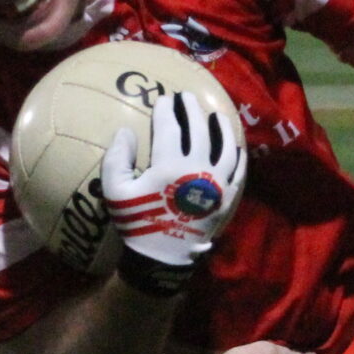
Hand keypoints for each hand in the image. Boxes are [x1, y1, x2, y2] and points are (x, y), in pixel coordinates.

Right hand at [101, 90, 246, 295]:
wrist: (162, 257)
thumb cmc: (137, 223)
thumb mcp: (115, 192)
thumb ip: (117, 158)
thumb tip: (126, 130)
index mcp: (169, 165)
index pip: (170, 127)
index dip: (166, 110)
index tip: (164, 99)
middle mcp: (197, 169)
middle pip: (199, 130)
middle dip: (191, 110)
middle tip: (186, 97)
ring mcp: (216, 183)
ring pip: (224, 146)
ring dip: (220, 127)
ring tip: (215, 115)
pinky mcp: (226, 197)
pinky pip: (238, 171)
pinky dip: (238, 155)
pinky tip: (236, 145)